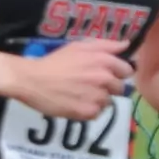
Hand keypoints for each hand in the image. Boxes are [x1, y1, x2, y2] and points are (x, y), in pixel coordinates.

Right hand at [2, 39, 132, 121]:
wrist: (31, 80)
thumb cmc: (54, 62)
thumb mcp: (78, 47)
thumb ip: (105, 45)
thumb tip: (126, 45)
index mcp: (104, 61)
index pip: (126, 71)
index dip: (117, 73)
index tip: (105, 74)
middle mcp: (104, 79)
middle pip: (119, 88)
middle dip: (107, 87)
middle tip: (88, 85)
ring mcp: (97, 97)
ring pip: (108, 102)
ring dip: (97, 100)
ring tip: (79, 95)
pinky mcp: (88, 112)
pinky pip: (97, 113)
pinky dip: (88, 110)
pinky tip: (75, 104)